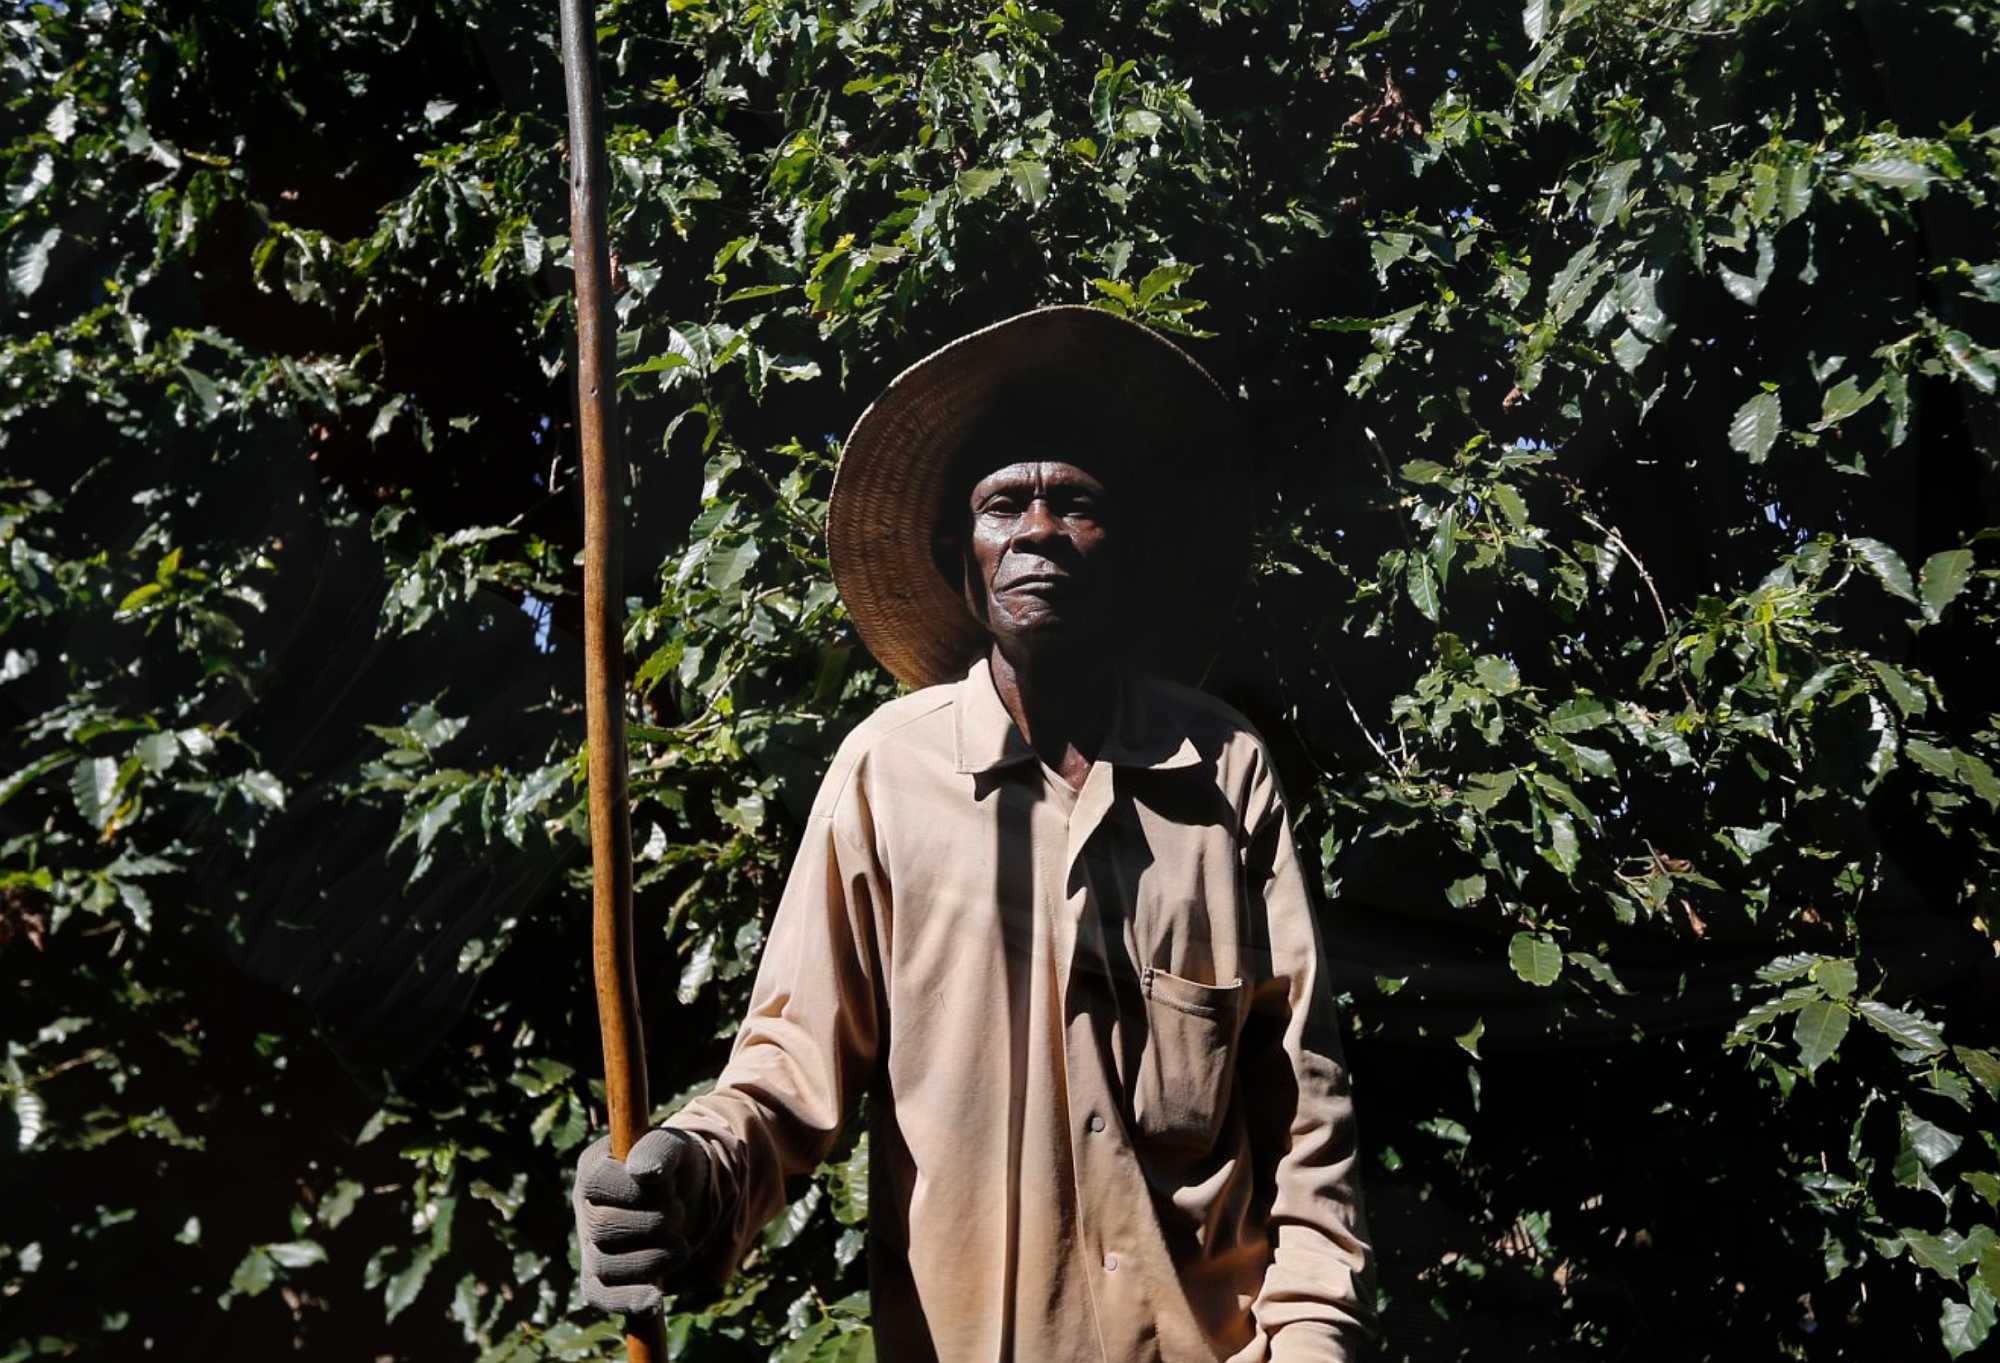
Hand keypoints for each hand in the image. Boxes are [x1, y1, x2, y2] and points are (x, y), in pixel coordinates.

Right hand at [572, 1127, 713, 1314]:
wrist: (691, 1199)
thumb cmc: (676, 1168)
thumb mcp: (676, 1147)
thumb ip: (660, 1149)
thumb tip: (642, 1170)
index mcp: (593, 1168)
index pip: (598, 1182)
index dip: (635, 1190)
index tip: (667, 1186)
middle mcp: (585, 1208)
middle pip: (603, 1227)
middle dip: (653, 1223)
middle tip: (680, 1212)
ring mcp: (590, 1245)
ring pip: (607, 1265)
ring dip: (654, 1258)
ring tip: (680, 1244)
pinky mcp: (602, 1279)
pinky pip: (604, 1297)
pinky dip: (629, 1299)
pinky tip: (653, 1301)